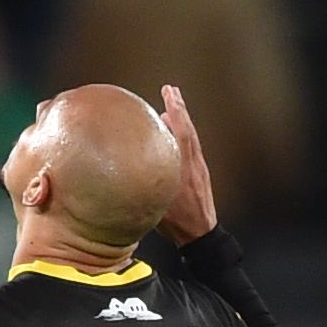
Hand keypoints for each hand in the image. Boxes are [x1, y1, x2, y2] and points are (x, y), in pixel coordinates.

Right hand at [158, 83, 218, 244]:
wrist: (201, 235)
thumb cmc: (178, 222)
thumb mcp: (157, 203)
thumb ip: (143, 185)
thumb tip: (125, 169)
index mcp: (185, 168)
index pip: (182, 132)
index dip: (176, 111)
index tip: (169, 93)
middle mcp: (194, 164)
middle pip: (188, 129)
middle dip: (179, 108)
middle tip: (171, 90)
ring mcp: (199, 168)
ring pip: (191, 138)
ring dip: (181, 120)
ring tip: (171, 106)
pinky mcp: (199, 174)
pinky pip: (191, 148)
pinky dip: (183, 135)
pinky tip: (173, 135)